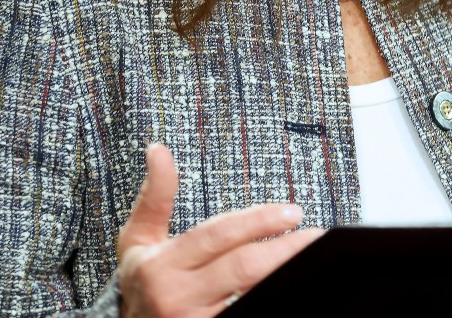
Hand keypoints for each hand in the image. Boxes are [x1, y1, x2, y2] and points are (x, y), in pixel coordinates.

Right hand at [117, 144, 323, 316]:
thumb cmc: (140, 281)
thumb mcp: (137, 238)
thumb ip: (155, 196)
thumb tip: (159, 150)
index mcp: (162, 264)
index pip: (219, 235)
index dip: (259, 221)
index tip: (292, 211)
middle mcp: (178, 296)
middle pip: (242, 267)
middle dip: (284, 249)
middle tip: (314, 235)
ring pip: (250, 296)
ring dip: (284, 275)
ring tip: (311, 258)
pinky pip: (245, 316)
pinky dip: (270, 299)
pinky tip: (290, 286)